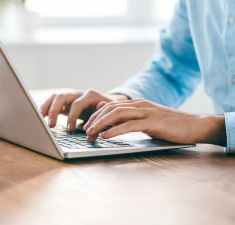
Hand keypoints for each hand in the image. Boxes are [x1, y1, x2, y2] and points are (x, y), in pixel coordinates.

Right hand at [40, 89, 128, 131]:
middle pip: (62, 96)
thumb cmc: (108, 111)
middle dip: (54, 110)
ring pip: (55, 97)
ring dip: (46, 107)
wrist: (110, 103)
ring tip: (40, 119)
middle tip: (51, 125)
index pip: (77, 104)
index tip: (69, 130)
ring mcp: (71, 96)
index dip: (72, 117)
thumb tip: (94, 127)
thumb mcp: (108, 115)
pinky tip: (40, 117)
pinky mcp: (65, 102)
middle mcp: (78, 93)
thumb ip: (100, 120)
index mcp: (90, 95)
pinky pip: (52, 102)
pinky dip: (46, 108)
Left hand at [83, 99, 225, 145]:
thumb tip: (111, 119)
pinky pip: (129, 125)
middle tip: (85, 131)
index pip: (110, 106)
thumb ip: (130, 119)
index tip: (87, 125)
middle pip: (110, 109)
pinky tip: (106, 136)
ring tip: (90, 133)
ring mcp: (146, 112)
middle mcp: (139, 105)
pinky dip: (115, 130)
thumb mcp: (146, 121)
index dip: (96, 115)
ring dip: (101, 124)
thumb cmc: (170, 126)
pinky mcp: (152, 122)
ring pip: (117, 114)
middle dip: (95, 120)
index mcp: (137, 104)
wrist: (194, 125)